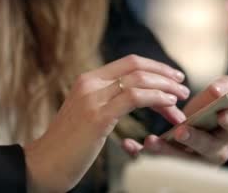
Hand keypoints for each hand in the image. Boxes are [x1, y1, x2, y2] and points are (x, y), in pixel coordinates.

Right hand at [23, 55, 189, 191]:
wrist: (44, 165)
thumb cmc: (68, 146)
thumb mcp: (87, 114)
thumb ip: (105, 100)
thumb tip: (132, 96)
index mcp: (88, 79)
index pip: (129, 62)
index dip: (156, 66)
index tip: (173, 77)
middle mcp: (90, 83)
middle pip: (137, 67)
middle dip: (165, 75)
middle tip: (184, 88)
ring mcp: (93, 98)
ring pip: (140, 80)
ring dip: (166, 89)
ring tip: (180, 102)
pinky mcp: (98, 116)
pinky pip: (135, 98)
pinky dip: (156, 98)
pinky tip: (168, 106)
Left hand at [122, 76, 227, 164]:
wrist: (192, 135)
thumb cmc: (207, 113)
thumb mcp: (217, 101)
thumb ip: (224, 89)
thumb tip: (219, 89)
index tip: (221, 115)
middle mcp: (216, 150)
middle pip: (208, 148)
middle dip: (194, 139)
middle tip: (181, 131)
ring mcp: (195, 163)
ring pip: (181, 161)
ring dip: (165, 150)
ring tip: (150, 141)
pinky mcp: (173, 168)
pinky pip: (155, 165)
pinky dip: (141, 154)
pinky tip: (130, 145)